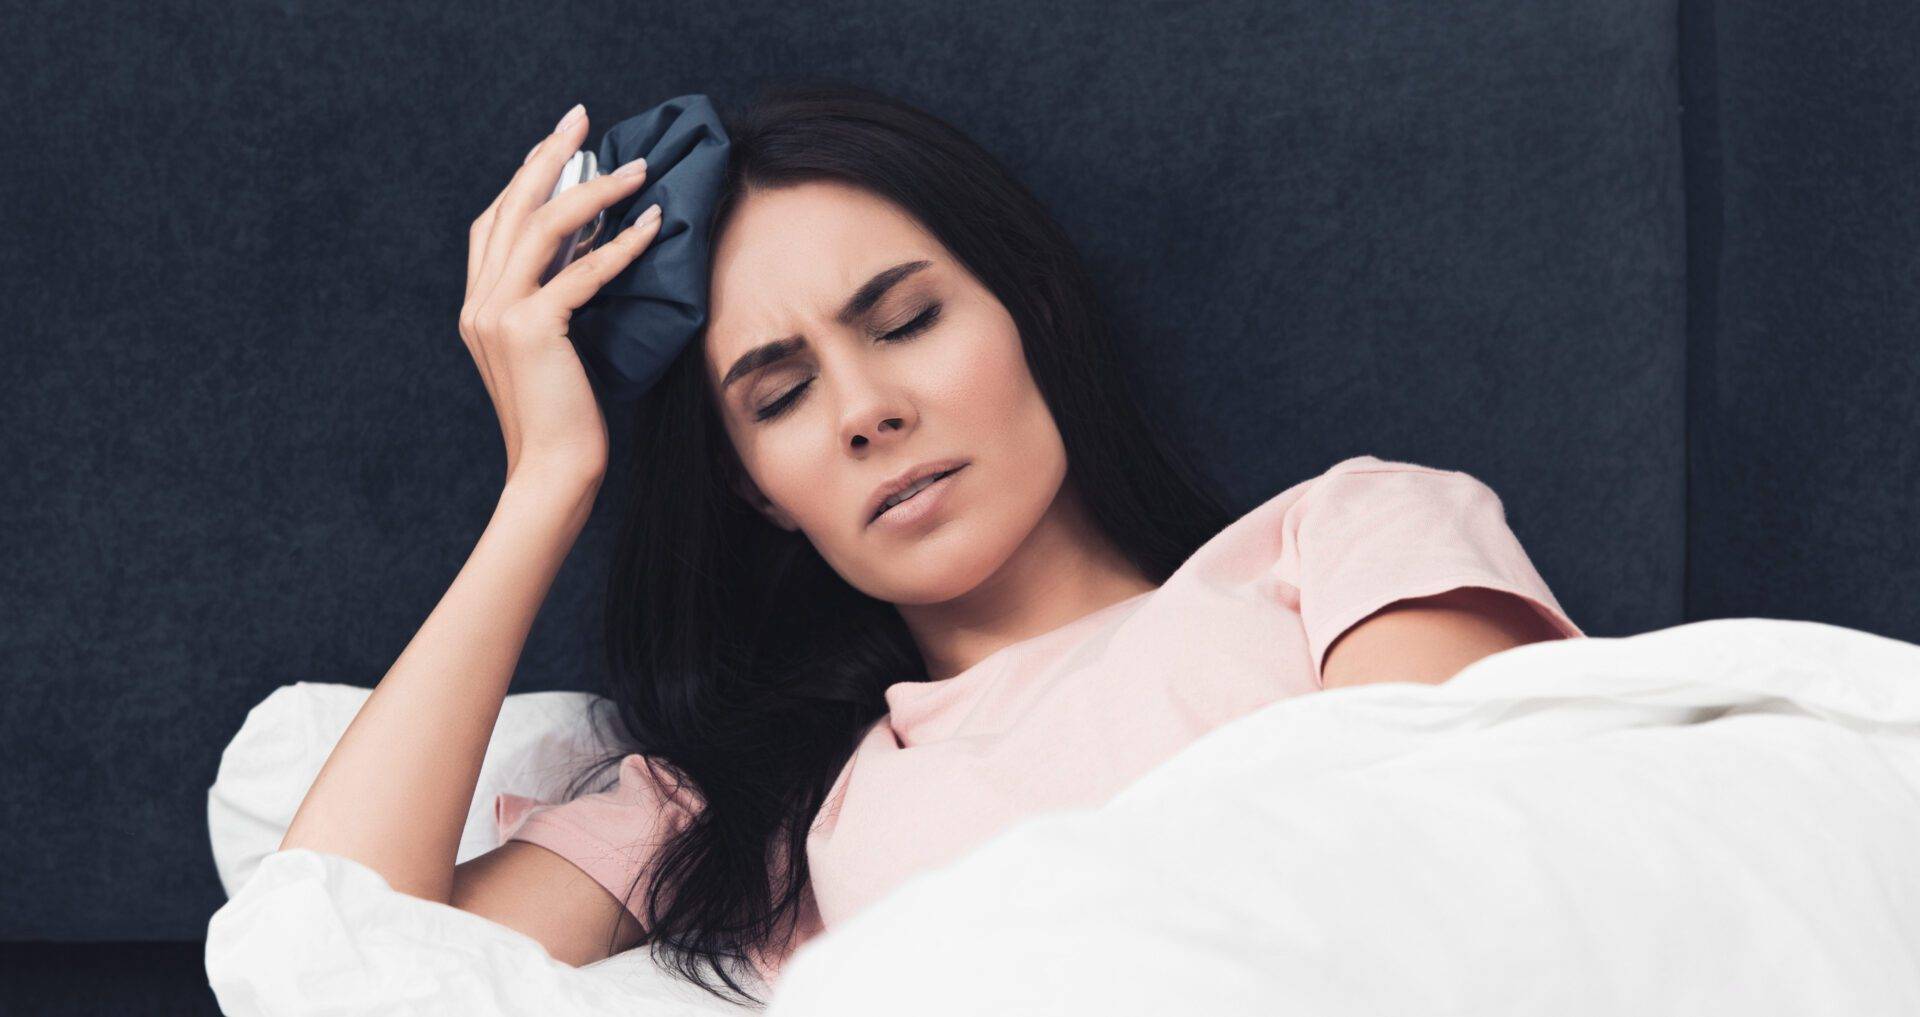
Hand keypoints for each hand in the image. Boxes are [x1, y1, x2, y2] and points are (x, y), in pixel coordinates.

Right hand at [458, 103, 661, 485]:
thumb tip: (593, 251)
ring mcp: (498, 314)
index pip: (495, 223)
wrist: (551, 473)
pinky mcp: (532, 329)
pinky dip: (620, 244)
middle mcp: (479, 303)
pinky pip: (582, 271)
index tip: (561, 143)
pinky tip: (652, 224)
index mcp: (477, 306)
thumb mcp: (553, 350)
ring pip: (544, 226)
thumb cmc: (566, 419)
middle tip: (581, 116)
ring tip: (637, 167)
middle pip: (512, 206)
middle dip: (549, 155)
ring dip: (595, 189)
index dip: (526, 177)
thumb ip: (557, 302)